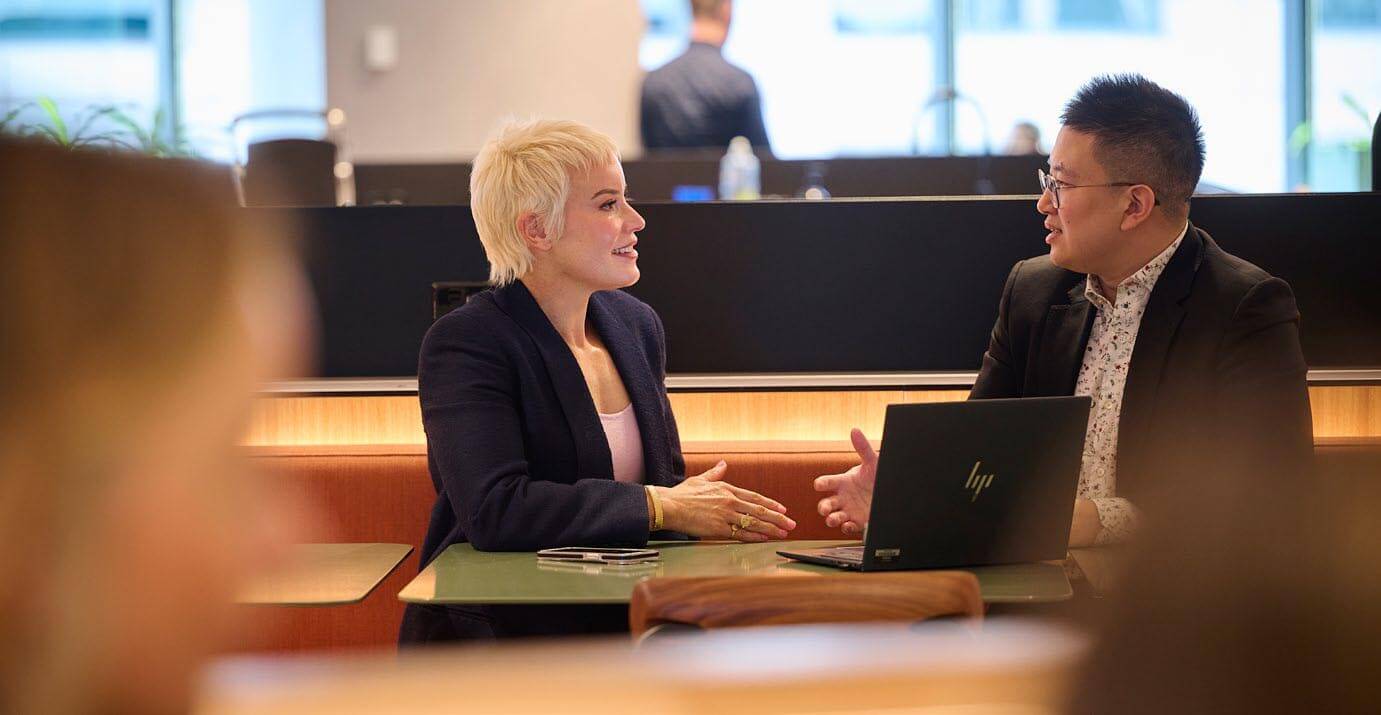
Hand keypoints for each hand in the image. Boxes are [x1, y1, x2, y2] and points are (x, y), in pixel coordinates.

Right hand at [654, 461, 796, 540]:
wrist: (669, 506)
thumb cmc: (682, 494)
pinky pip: (741, 533)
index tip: (783, 510)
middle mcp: (730, 501)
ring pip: (754, 522)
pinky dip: (755, 536)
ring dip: (771, 528)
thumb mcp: (701, 479)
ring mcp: (725, 515)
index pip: (755, 497)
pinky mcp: (718, 529)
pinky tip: (765, 538)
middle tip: (791, 524)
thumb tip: (724, 464)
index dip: (771, 504)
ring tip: (783, 533)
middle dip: (778, 518)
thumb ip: (715, 473)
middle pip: (759, 510)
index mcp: (727, 489)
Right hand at [814, 428, 876, 535]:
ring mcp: (848, 510)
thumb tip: (855, 430)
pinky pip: (848, 527)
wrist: (886, 492)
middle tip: (824, 509)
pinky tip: (849, 524)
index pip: (827, 483)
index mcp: (842, 482)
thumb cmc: (875, 476)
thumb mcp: (871, 462)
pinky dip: (847, 527)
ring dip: (831, 519)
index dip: (821, 483)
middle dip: (823, 507)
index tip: (819, 484)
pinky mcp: (856, 521)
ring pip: (833, 517)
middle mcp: (842, 497)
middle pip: (825, 503)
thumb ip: (863, 448)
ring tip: (833, 519)